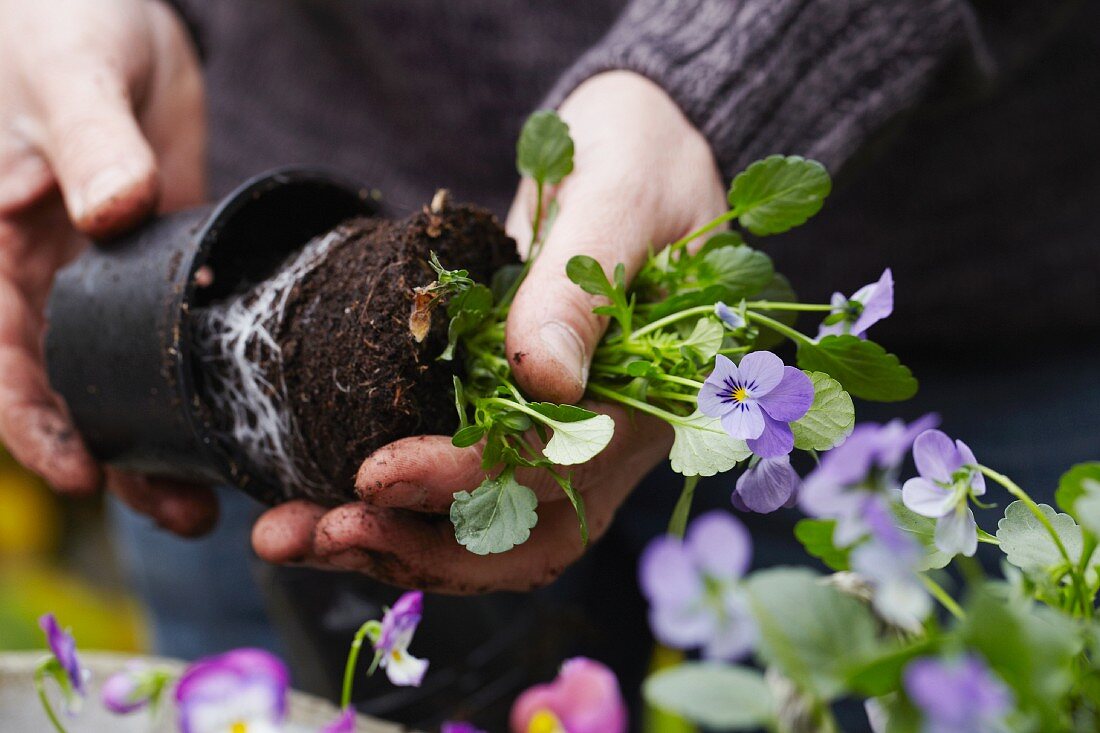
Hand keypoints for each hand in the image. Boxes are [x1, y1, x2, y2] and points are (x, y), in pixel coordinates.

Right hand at [0, 0, 213, 535]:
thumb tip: (107, 211)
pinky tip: (248, 419)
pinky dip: (206, 380)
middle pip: (72, 391)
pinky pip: (182, 336)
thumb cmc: (61, 22)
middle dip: (120, 457)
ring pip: (131, 378)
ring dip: (168, 440)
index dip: (31, 425)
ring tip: (221, 500)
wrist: (118, 11)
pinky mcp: (169, 262)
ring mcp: (110, 277)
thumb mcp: (70, 75)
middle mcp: (47, 279)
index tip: (84, 473)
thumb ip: (88, 139)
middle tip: (188, 513)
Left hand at [252, 71, 726, 590]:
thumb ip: (583, 285)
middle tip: (318, 531)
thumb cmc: (642, 158)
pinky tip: (319, 509)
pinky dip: (391, 512)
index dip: (463, 479)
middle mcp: (607, 437)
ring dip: (389, 544)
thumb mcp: (622, 198)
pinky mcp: (514, 423)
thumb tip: (544, 377)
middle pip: (521, 533)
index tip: (376, 472)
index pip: (555, 465)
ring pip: (485, 533)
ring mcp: (562, 440)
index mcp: (647, 394)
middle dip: (415, 545)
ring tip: (292, 535)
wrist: (634, 152)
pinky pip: (459, 496)